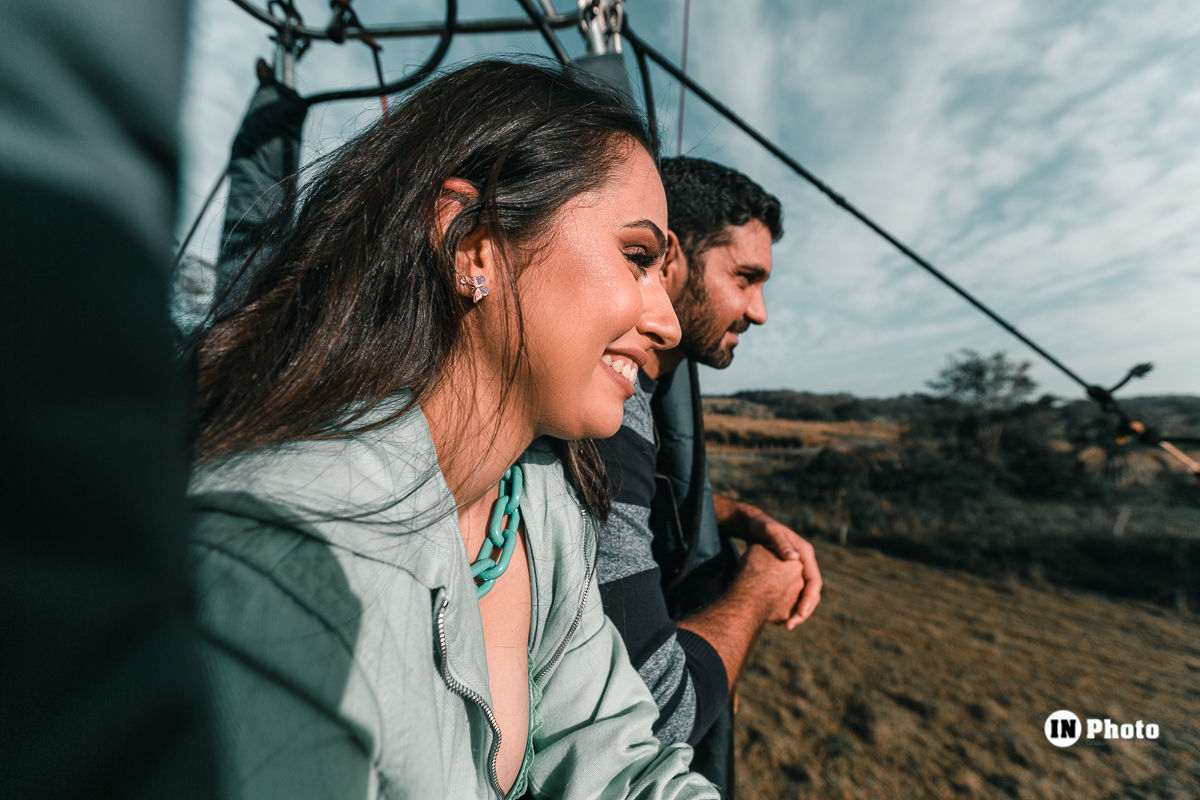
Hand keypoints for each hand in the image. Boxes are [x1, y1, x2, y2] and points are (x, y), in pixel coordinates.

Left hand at [720, 499, 821, 628]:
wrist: (753, 526)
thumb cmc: (761, 527)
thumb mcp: (769, 531)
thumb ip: (780, 543)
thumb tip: (794, 558)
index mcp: (805, 553)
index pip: (814, 580)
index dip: (809, 598)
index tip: (801, 613)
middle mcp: (804, 563)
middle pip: (811, 592)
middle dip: (804, 610)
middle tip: (791, 625)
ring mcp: (796, 570)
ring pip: (801, 595)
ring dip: (795, 612)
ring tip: (784, 626)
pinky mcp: (787, 575)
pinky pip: (791, 594)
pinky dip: (786, 607)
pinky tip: (776, 618)